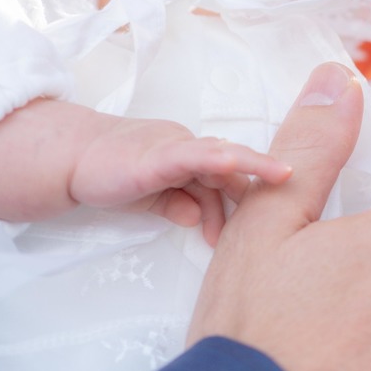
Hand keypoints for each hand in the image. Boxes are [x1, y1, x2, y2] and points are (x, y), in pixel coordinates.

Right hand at [0, 99, 289, 245]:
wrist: (71, 160)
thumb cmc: (114, 175)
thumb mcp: (156, 198)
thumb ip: (180, 206)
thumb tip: (200, 220)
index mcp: (196, 162)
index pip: (233, 179)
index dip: (255, 193)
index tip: (285, 207)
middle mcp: (192, 150)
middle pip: (236, 167)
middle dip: (267, 176)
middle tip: (299, 186)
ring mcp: (175, 150)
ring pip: (222, 156)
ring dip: (252, 168)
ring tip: (283, 176)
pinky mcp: (154, 157)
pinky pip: (189, 156)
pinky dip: (211, 160)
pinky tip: (230, 164)